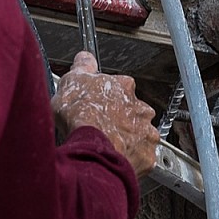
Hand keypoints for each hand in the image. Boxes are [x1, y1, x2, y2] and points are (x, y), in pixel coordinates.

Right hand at [52, 52, 158, 176]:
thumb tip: (84, 58)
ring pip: (140, 136)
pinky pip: (141, 158)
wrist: (91, 148)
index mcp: (125, 87)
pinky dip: (130, 160)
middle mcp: (140, 109)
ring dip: (127, 140)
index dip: (106, 98)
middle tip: (102, 129)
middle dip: (120, 120)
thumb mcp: (71, 82)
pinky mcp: (146, 156)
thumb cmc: (81, 117)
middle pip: (133, 112)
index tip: (97, 105)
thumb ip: (82, 67)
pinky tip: (114, 159)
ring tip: (107, 147)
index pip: (120, 88)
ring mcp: (146, 133)